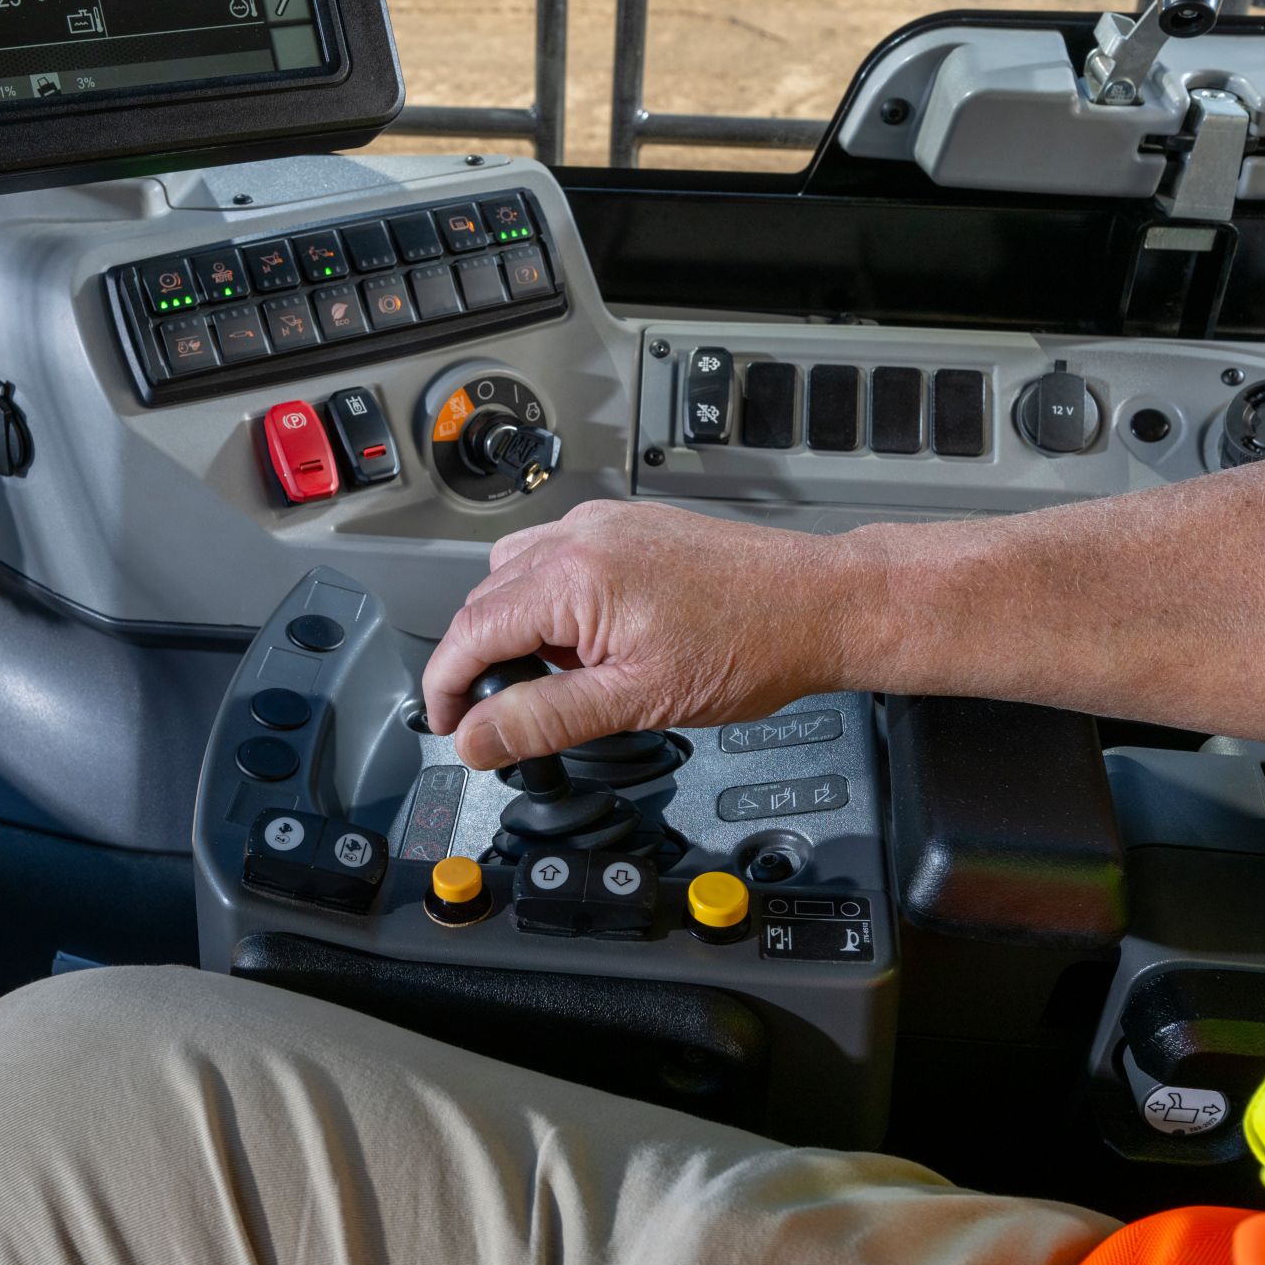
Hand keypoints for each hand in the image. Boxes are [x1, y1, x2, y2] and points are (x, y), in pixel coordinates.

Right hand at [421, 501, 872, 768]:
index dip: (446, 685)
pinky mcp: (628, 526)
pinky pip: (558, 558)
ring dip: (515, 627)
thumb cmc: (750, 646)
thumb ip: (544, 720)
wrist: (818, 604)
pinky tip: (593, 642)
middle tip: (503, 716)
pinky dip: (552, 601)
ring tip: (561, 678)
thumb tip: (477, 739)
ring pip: (517, 574)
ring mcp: (604, 525)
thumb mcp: (635, 702)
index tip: (448, 724)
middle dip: (480, 659)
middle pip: (485, 599)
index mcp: (573, 577)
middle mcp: (580, 536)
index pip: (470, 630)